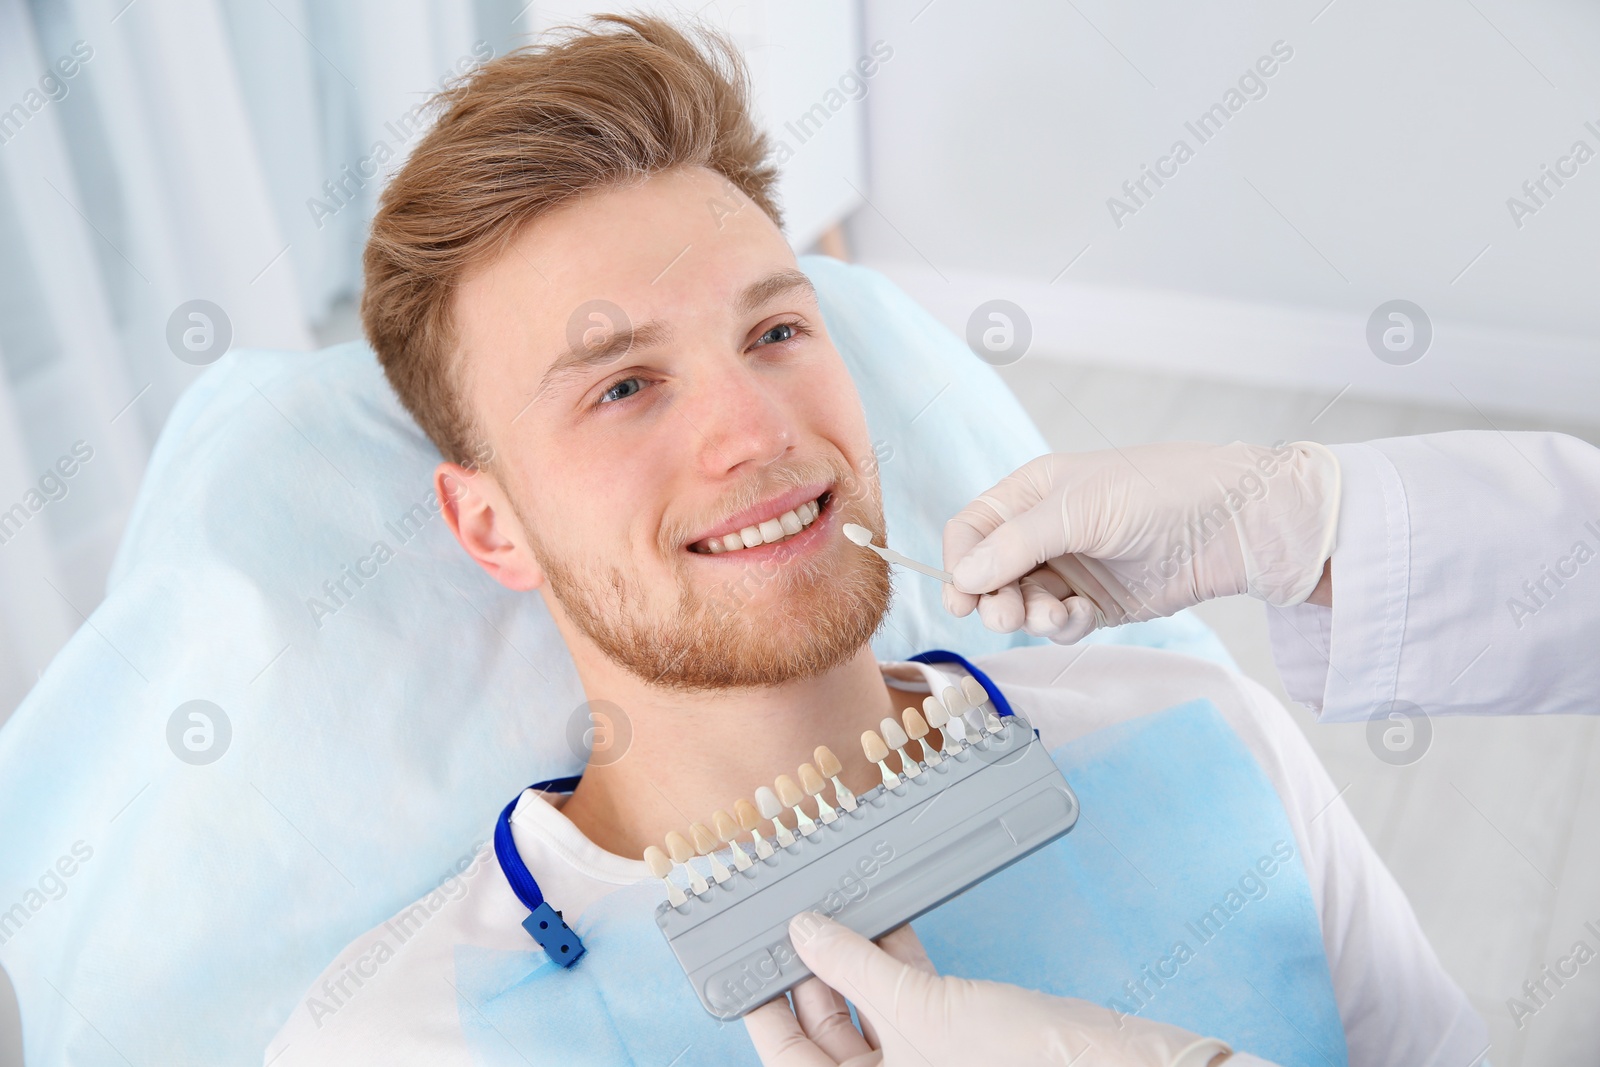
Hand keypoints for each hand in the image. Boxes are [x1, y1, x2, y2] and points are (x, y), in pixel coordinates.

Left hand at [745, 912, 1233, 1066]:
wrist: (1112, 1066)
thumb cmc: (1015, 1061)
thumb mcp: (916, 1006)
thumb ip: (850, 965)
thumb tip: (803, 932)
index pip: (790, 1061)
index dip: (764, 1010)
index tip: (745, 964)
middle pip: (825, 1035)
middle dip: (809, 975)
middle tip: (788, 920)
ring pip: (868, 1012)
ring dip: (852, 959)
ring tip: (831, 907)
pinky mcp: (956, 1041)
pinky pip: (908, 999)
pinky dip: (895, 960)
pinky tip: (883, 917)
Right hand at [942, 442, 1338, 642]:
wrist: (1231, 525)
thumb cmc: (1156, 492)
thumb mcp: (1078, 508)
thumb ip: (1016, 544)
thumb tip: (963, 577)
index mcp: (1031, 494)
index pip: (972, 530)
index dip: (960, 563)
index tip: (962, 597)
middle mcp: (1044, 532)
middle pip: (990, 575)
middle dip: (992, 598)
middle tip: (1004, 617)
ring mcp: (1071, 569)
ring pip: (1023, 604)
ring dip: (1029, 616)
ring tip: (1055, 616)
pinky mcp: (1098, 603)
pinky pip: (1060, 624)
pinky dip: (1064, 626)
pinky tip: (1084, 616)